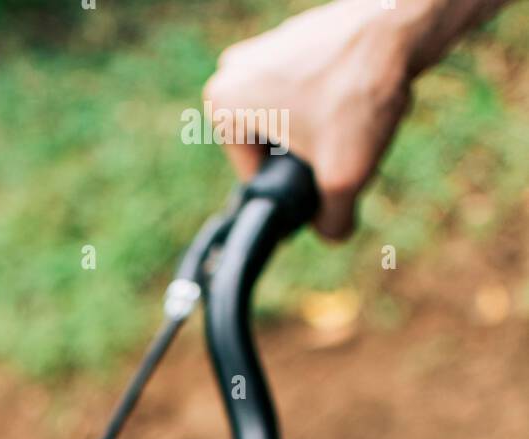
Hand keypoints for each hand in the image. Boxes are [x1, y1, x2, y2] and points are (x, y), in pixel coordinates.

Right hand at [204, 0, 413, 238]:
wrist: (401, 20)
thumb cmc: (359, 90)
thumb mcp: (343, 177)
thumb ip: (331, 221)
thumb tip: (330, 232)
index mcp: (222, 104)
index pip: (254, 177)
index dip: (294, 189)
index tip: (324, 174)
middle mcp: (232, 73)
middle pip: (272, 150)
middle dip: (309, 158)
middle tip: (342, 145)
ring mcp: (261, 51)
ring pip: (293, 122)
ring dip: (325, 131)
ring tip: (354, 118)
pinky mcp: (292, 38)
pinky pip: (308, 93)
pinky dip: (334, 102)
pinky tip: (359, 96)